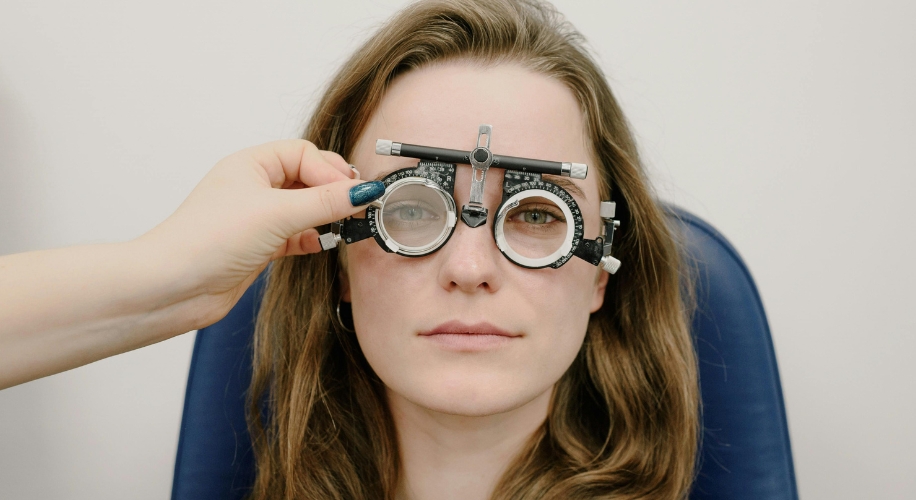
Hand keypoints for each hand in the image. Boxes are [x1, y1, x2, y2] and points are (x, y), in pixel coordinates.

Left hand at [138, 139, 381, 325]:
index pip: (305, 155)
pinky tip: (321, 244)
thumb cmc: (207, 240)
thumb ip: (325, 202)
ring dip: (325, 216)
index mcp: (251, 164)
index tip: (354, 194)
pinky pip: (295, 235)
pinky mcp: (258, 247)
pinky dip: (311, 238)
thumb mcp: (277, 213)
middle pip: (307, 179)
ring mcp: (256, 218)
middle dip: (332, 192)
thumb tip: (364, 192)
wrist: (172, 287)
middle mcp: (253, 187)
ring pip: (303, 208)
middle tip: (356, 208)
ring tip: (345, 226)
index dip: (331, 172)